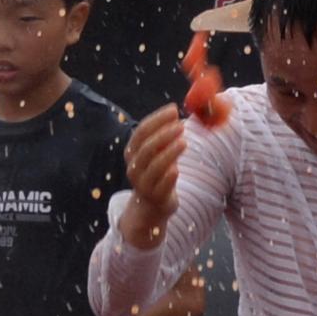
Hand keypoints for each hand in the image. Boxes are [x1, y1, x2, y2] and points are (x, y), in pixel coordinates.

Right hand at [121, 102, 185, 234]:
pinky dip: (168, 177)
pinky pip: (162, 186)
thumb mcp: (157, 153)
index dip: (157, 119)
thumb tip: (175, 112)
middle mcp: (134, 167)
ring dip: (169, 152)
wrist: (152, 205)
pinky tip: (177, 168)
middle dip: (164, 134)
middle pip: (147, 148)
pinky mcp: (155, 198)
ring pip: (154, 166)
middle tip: (181, 125)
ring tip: (184, 142)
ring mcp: (143, 184)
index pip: (141, 131)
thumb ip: (162, 136)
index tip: (173, 110)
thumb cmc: (157, 172)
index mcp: (132, 152)